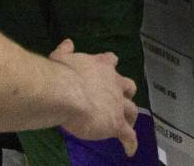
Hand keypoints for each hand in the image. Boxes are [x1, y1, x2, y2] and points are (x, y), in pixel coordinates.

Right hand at [50, 38, 138, 155]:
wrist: (67, 93)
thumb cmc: (62, 74)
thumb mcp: (60, 57)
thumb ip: (66, 51)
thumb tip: (68, 43)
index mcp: (101, 65)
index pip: (111, 61)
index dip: (110, 66)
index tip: (108, 70)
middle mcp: (114, 82)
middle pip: (128, 86)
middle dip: (125, 92)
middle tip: (118, 99)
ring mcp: (118, 104)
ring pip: (132, 110)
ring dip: (129, 116)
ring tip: (126, 124)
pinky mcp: (117, 123)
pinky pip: (129, 135)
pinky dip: (130, 142)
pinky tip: (129, 149)